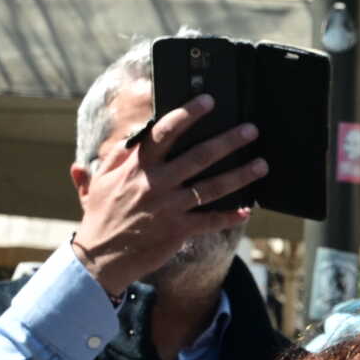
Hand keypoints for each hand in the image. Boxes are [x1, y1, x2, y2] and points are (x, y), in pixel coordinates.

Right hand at [72, 96, 263, 293]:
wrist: (99, 257)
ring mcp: (169, 207)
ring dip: (240, 175)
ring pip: (212, 187)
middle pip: (198, 156)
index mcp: (136, 167)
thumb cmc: (100, 216)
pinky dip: (231, 216)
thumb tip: (125, 140)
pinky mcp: (178, 230)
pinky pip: (211, 221)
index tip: (207, 101)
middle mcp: (155, 183)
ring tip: (262, 165)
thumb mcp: (98, 183)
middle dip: (228, 141)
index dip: (187, 114)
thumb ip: (112, 160)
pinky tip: (249, 210)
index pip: (163, 132)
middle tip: (251, 130)